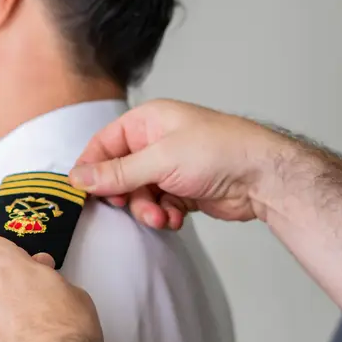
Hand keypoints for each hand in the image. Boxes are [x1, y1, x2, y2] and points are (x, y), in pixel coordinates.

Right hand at [69, 99, 284, 229]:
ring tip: (161, 217)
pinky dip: (163, 215)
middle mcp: (156, 142)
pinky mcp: (182, 190)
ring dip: (146, 210)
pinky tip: (175, 219)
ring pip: (138, 194)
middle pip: (119, 174)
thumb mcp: (160, 160)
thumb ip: (116, 172)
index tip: (84, 192)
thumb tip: (78, 177)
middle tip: (130, 206)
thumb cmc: (220, 152)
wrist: (263, 177)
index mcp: (148, 122)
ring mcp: (170, 167)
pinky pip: (158, 206)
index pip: (104, 144)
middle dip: (125, 195)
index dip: (92, 169)